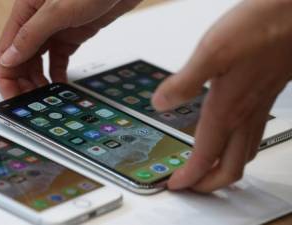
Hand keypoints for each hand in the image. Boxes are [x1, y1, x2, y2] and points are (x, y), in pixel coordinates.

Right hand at [0, 0, 141, 98]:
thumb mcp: (58, 9)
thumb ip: (32, 34)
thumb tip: (9, 58)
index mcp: (26, 10)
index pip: (7, 48)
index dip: (6, 74)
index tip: (10, 96)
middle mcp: (38, 20)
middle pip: (22, 57)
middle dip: (23, 81)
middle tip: (29, 102)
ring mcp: (56, 28)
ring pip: (40, 59)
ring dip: (39, 79)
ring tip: (44, 97)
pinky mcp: (74, 33)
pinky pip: (59, 57)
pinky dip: (58, 72)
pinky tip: (59, 85)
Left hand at [152, 0, 291, 191]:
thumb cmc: (261, 28)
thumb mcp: (212, 51)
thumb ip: (185, 82)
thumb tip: (160, 103)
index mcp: (227, 108)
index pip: (205, 156)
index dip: (189, 176)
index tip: (175, 185)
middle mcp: (244, 115)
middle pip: (231, 167)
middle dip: (209, 183)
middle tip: (191, 187)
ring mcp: (258, 108)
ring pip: (245, 154)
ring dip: (225, 169)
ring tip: (207, 170)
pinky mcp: (265, 96)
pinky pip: (252, 136)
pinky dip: (238, 149)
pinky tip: (229, 137)